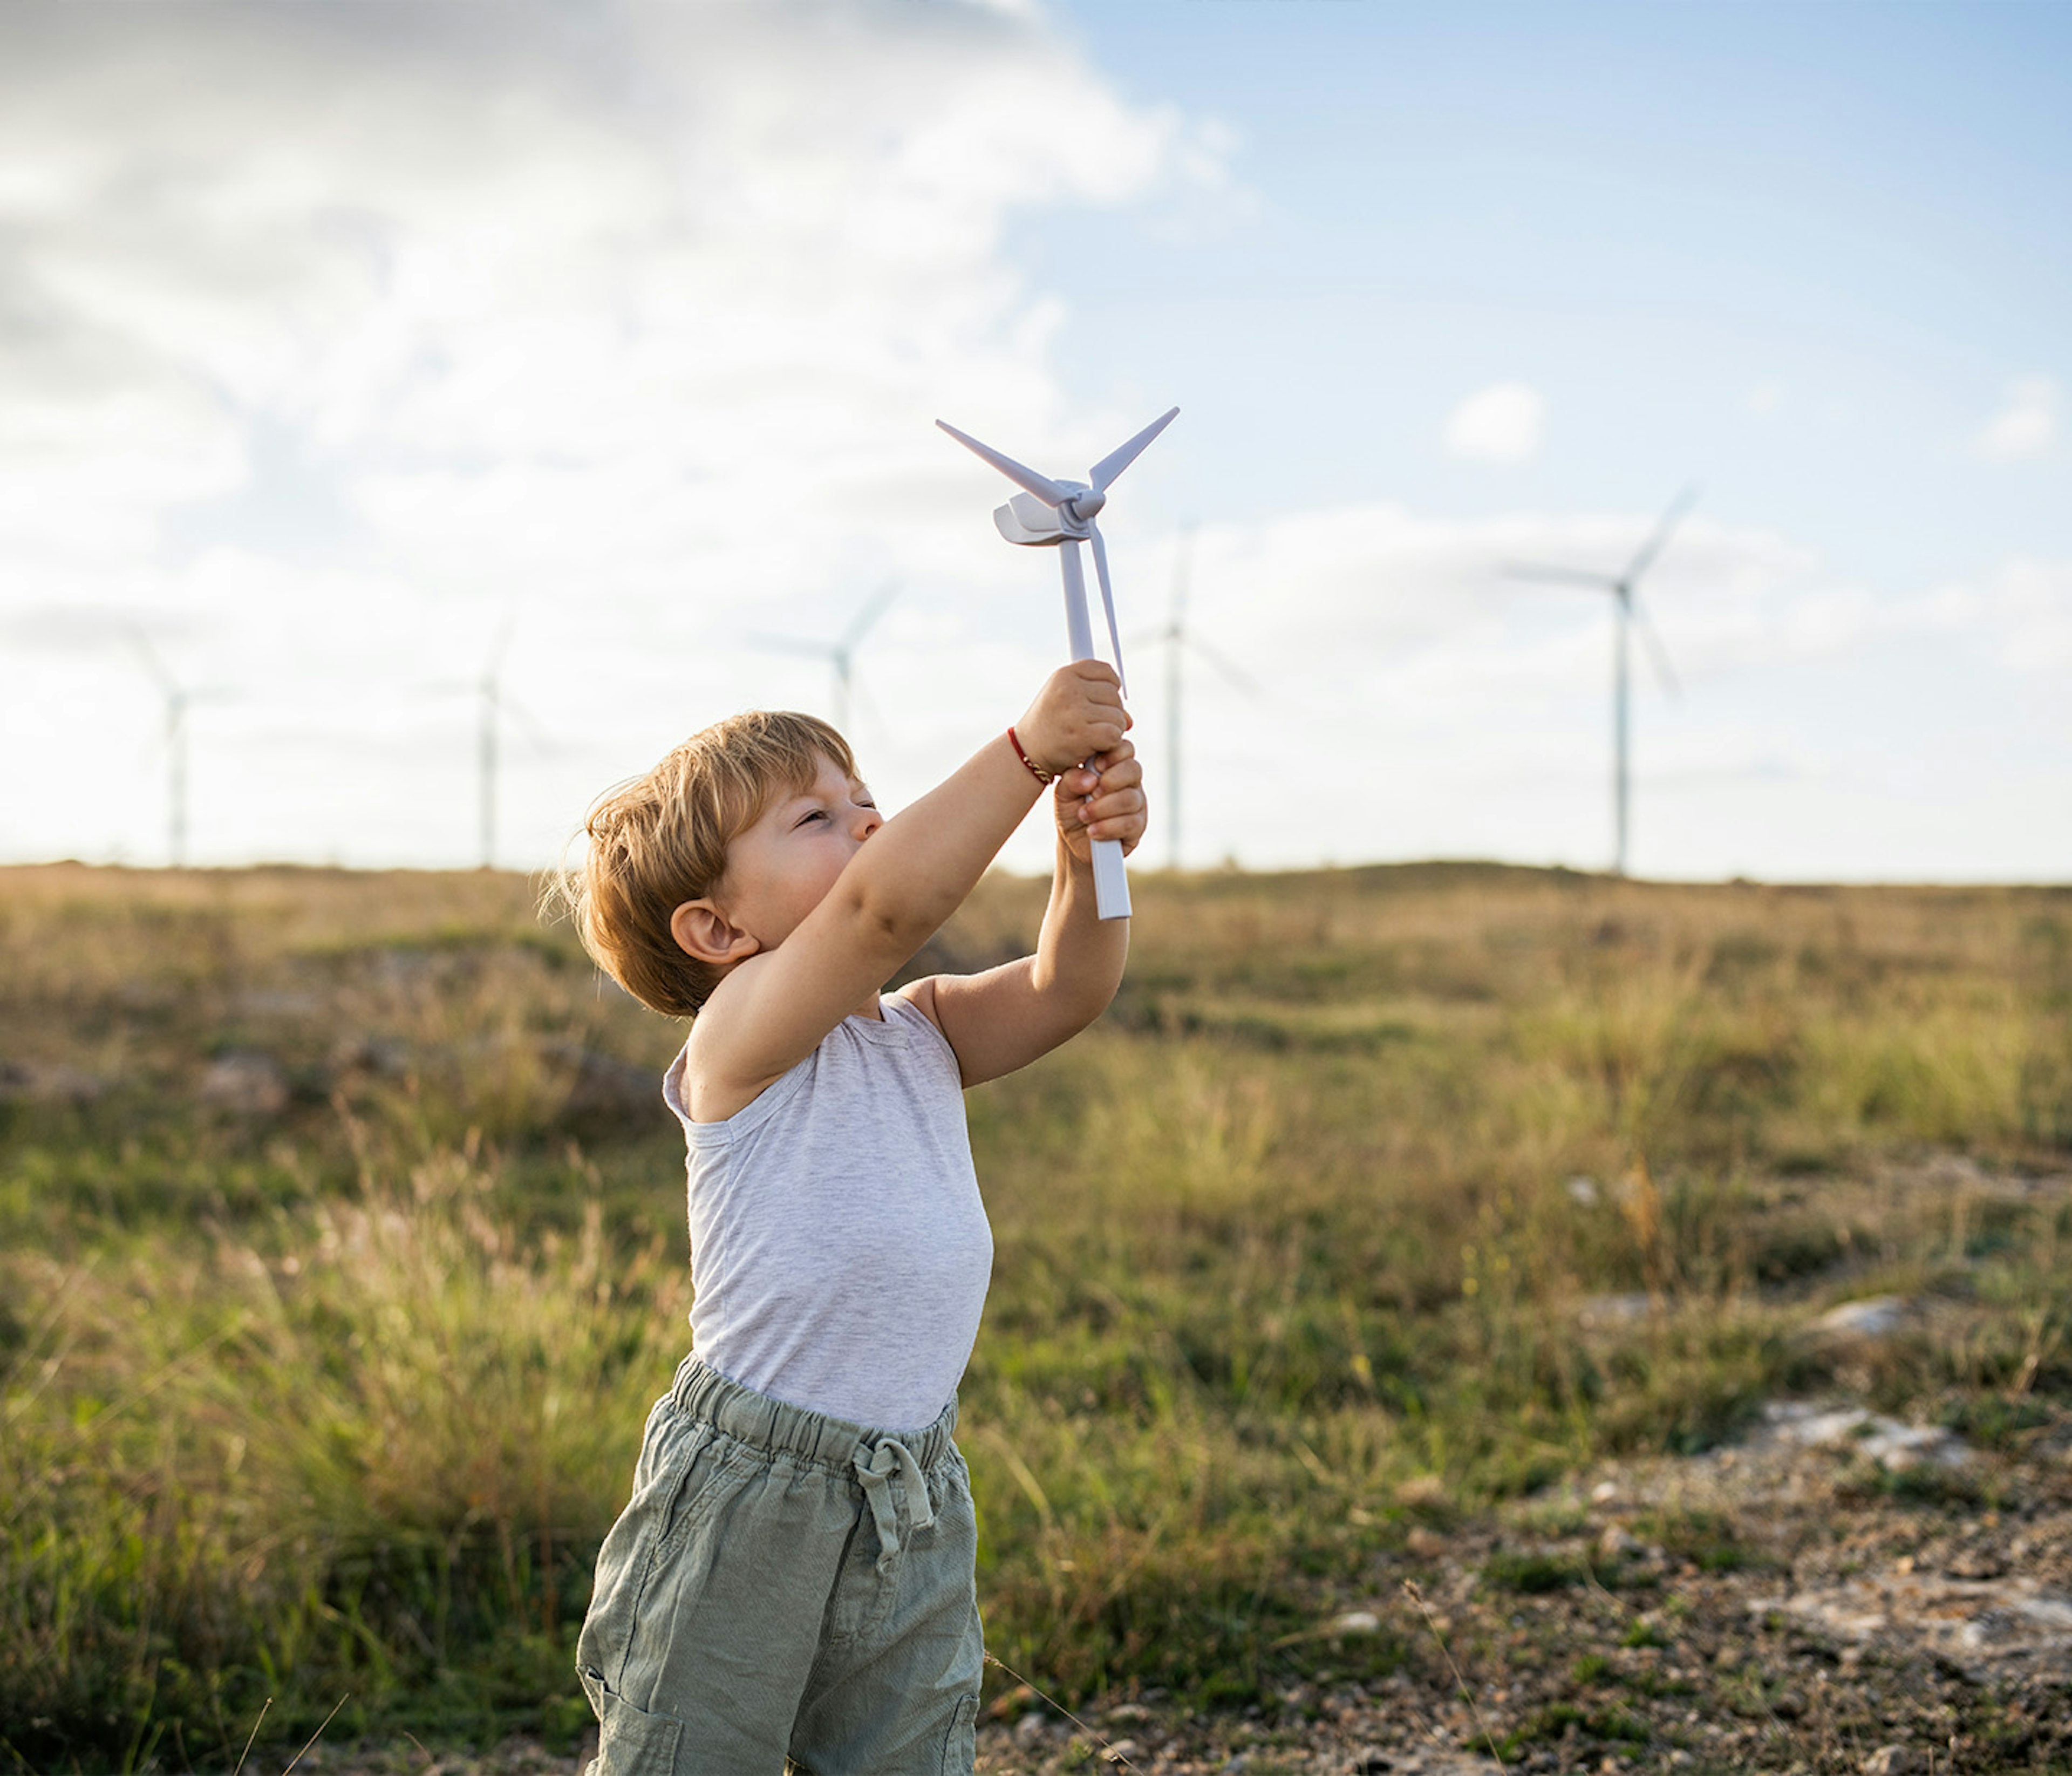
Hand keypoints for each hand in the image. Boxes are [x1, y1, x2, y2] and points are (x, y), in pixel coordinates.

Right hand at [1015, 662, 1127, 779]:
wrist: (1026, 752)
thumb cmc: (1050, 726)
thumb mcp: (1065, 700)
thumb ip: (1095, 698)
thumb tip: (1129, 718)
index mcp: (1064, 674)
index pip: (1106, 672)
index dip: (1111, 687)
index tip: (1100, 702)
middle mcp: (1069, 688)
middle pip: (1114, 695)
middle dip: (1110, 712)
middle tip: (1093, 726)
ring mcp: (1074, 710)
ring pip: (1118, 716)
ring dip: (1111, 730)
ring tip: (1092, 737)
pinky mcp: (1081, 733)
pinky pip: (1114, 734)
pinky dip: (1110, 743)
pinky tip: (1095, 746)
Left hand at [1055, 734, 1146, 861]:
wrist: (1074, 842)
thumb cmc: (1071, 810)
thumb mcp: (1064, 792)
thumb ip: (1072, 779)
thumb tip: (1090, 779)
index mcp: (1112, 766)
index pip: (1124, 749)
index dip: (1112, 755)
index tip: (1095, 766)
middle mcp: (1128, 782)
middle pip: (1133, 770)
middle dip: (1110, 781)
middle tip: (1092, 793)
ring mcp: (1136, 804)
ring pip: (1130, 799)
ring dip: (1103, 808)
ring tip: (1084, 816)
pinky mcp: (1138, 827)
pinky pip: (1130, 823)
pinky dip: (1107, 827)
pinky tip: (1093, 830)